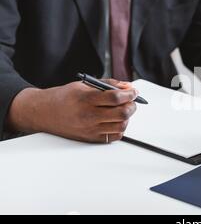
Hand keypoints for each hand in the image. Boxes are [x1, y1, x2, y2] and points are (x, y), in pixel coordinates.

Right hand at [7, 79, 138, 142]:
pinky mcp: (90, 139)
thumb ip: (108, 84)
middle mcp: (88, 116)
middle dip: (131, 106)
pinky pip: (114, 136)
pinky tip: (115, 121)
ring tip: (122, 110)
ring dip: (127, 117)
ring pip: (121, 126)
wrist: (43, 112)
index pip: (115, 98)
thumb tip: (127, 86)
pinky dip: (120, 128)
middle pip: (121, 113)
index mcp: (86, 99)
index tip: (134, 91)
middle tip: (131, 101)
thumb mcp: (85, 84)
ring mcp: (89, 129)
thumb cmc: (64, 97)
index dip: (129, 94)